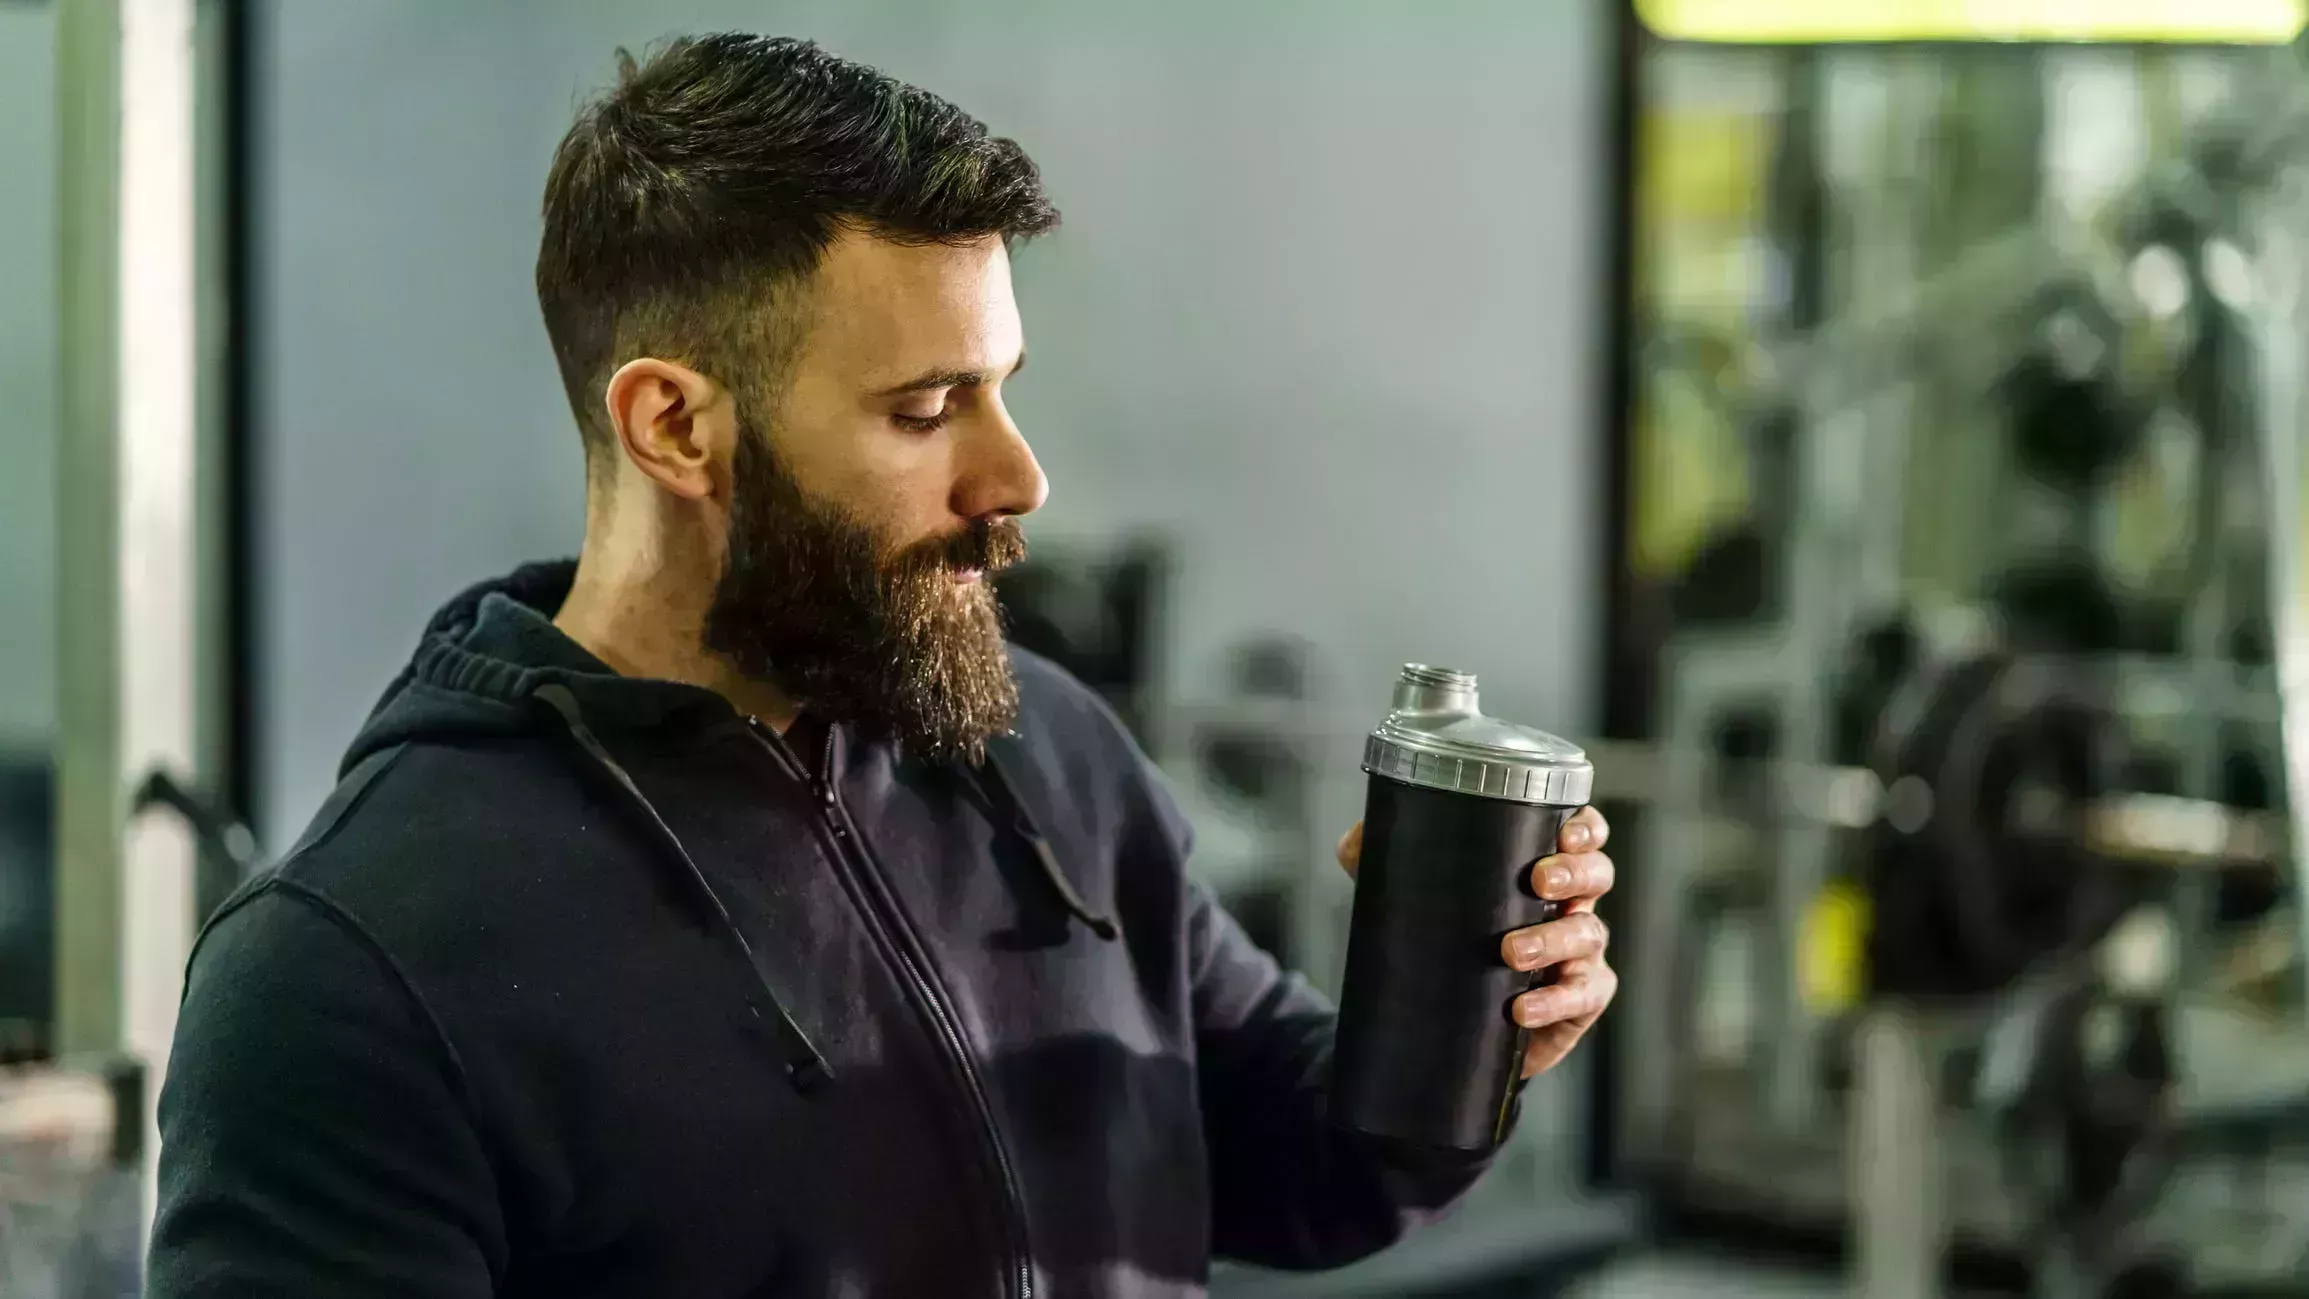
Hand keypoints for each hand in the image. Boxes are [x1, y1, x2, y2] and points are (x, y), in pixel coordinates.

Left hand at [1335, 806, 1615, 1079]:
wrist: (1456, 1021)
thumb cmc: (1451, 941)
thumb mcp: (1415, 896)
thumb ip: (1382, 861)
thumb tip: (1356, 839)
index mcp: (1544, 867)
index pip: (1581, 835)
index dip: (1584, 828)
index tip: (1562, 833)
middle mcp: (1572, 903)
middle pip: (1598, 875)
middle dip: (1574, 874)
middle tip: (1538, 880)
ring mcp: (1581, 953)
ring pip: (1589, 934)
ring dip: (1554, 940)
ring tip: (1511, 952)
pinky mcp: (1580, 1001)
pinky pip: (1581, 997)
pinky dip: (1553, 1002)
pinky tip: (1521, 1009)